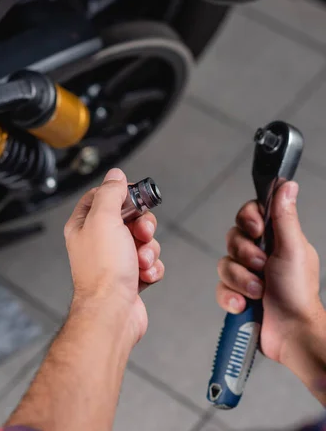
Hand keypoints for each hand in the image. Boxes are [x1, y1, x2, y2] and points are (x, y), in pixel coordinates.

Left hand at [64, 168, 164, 345]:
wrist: (113, 313)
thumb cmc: (104, 271)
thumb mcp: (105, 219)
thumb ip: (110, 193)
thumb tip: (115, 175)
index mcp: (84, 225)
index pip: (101, 196)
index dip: (120, 193)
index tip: (134, 196)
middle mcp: (97, 241)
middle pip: (129, 217)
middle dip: (142, 225)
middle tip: (140, 233)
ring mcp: (114, 260)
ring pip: (143, 240)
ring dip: (149, 248)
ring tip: (141, 260)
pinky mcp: (130, 277)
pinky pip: (150, 261)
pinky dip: (152, 267)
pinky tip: (145, 275)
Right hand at [216, 181, 324, 365]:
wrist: (292, 334)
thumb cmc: (299, 293)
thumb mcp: (293, 249)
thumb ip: (285, 216)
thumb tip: (287, 185)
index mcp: (275, 238)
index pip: (250, 213)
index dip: (248, 219)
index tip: (256, 230)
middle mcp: (259, 253)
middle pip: (233, 237)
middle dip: (245, 254)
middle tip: (262, 267)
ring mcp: (247, 275)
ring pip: (224, 264)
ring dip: (241, 280)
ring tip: (258, 292)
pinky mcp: (237, 294)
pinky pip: (220, 288)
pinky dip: (231, 298)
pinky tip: (245, 305)